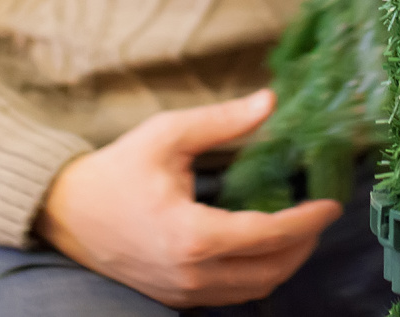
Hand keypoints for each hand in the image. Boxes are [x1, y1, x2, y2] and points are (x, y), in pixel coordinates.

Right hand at [36, 90, 342, 304]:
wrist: (68, 213)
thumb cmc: (117, 171)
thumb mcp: (168, 135)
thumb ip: (223, 121)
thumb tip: (270, 102)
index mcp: (191, 235)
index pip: (268, 235)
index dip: (306, 221)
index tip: (331, 204)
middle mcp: (190, 273)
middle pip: (270, 270)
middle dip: (303, 244)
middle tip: (319, 214)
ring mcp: (182, 291)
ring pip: (254, 290)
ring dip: (284, 263)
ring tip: (299, 230)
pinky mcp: (176, 297)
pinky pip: (231, 295)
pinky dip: (257, 274)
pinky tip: (264, 247)